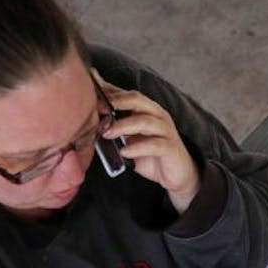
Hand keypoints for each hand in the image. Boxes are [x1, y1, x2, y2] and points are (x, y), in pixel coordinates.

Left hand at [94, 70, 200, 212]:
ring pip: (144, 121)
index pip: (127, 94)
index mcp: (148, 109)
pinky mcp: (170, 148)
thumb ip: (116, 125)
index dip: (109, 91)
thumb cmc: (152, 155)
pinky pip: (154, 145)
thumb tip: (93, 115)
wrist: (177, 175)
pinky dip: (138, 147)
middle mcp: (158, 115)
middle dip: (116, 102)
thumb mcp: (131, 137)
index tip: (90, 92)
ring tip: (107, 133)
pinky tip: (125, 152)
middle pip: (137, 100)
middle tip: (97, 110)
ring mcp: (166, 131)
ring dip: (123, 126)